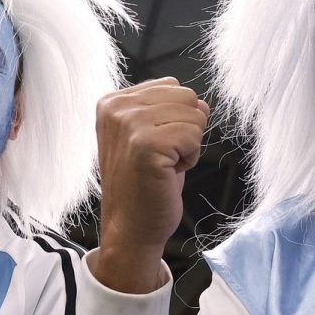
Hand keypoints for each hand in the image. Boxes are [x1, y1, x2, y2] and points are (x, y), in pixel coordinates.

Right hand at [92, 78, 208, 294]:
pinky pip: (194, 136)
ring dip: (188, 145)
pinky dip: (190, 158)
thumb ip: (169, 109)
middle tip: (162, 157)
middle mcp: (117, 108)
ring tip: (164, 165)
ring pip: (195, 115)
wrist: (130, 227)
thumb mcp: (151, 135)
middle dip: (186, 129)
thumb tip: (202, 103)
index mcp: (113, 101)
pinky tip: (168, 173)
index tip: (154, 145)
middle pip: (187, 97)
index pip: (172, 86)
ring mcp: (129, 125)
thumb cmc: (143, 183)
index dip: (175, 119)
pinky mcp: (146, 145)